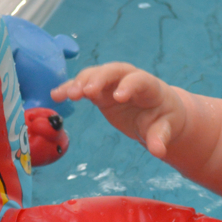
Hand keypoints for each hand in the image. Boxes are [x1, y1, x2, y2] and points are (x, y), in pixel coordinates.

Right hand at [52, 62, 185, 157]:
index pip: (139, 80)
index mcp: (149, 87)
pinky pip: (83, 86)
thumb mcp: (165, 129)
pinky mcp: (100, 91)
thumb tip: (158, 151)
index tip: (119, 97)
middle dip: (99, 78)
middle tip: (86, 91)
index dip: (129, 85)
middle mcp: (129, 79)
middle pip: (113, 71)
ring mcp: (112, 83)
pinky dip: (69, 88)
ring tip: (67, 95)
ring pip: (95, 75)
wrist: (156, 113)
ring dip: (80, 82)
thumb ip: (160, 138)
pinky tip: (56, 95)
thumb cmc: (163, 118)